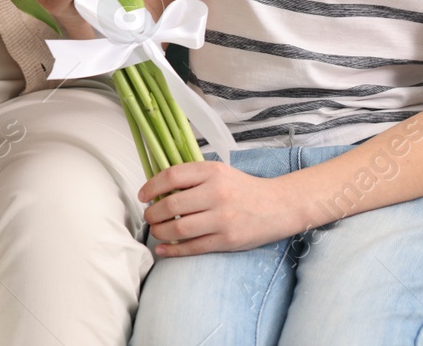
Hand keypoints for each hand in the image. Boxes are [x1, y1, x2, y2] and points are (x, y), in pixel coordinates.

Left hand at [139, 159, 300, 256]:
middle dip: (152, 214)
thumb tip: (158, 190)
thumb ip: (193, 177)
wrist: (279, 206)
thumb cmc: (243, 189)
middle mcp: (216, 194)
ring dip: (160, 232)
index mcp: (212, 172)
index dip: (151, 187)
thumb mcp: (219, 172)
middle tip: (148, 217)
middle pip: (172, 205)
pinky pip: (193, 248)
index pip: (172, 176)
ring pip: (179, 229)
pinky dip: (173, 250)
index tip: (143, 196)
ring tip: (155, 231)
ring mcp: (222, 219)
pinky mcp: (227, 240)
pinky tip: (162, 249)